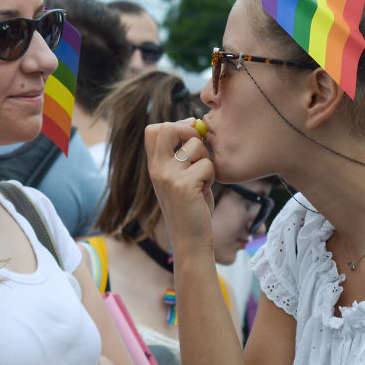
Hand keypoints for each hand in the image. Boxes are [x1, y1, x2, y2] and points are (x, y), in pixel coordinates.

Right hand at [145, 119, 215, 254]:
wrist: (190, 240)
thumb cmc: (191, 207)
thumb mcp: (179, 177)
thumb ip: (181, 154)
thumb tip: (196, 124)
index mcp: (154, 166)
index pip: (153, 129)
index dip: (175, 125)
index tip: (189, 136)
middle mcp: (157, 169)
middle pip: (168, 128)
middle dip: (189, 132)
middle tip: (197, 152)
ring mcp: (168, 176)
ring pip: (195, 146)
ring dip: (206, 159)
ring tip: (203, 179)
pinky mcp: (184, 186)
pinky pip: (207, 164)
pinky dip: (212, 176)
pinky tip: (205, 190)